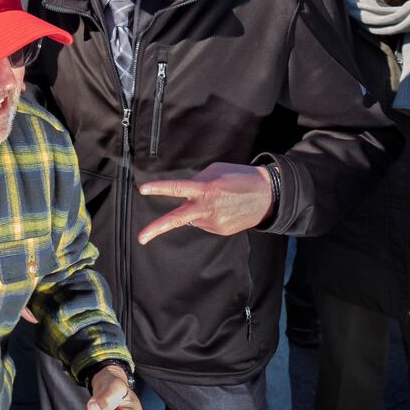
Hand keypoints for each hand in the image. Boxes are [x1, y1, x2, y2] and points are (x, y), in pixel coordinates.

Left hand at [136, 163, 273, 243]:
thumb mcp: (216, 171)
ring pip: (193, 217)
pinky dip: (208, 215)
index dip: (159, 189)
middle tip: (140, 238)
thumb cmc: (240, 177)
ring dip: (197, 209)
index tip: (142, 190)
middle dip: (157, 229)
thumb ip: (196, 181)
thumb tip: (184, 193)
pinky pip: (204, 222)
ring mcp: (214, 223)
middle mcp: (208, 209)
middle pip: (177, 219)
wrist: (269, 196)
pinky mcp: (221, 231)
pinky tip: (224, 208)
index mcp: (206, 189)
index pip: (178, 188)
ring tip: (219, 200)